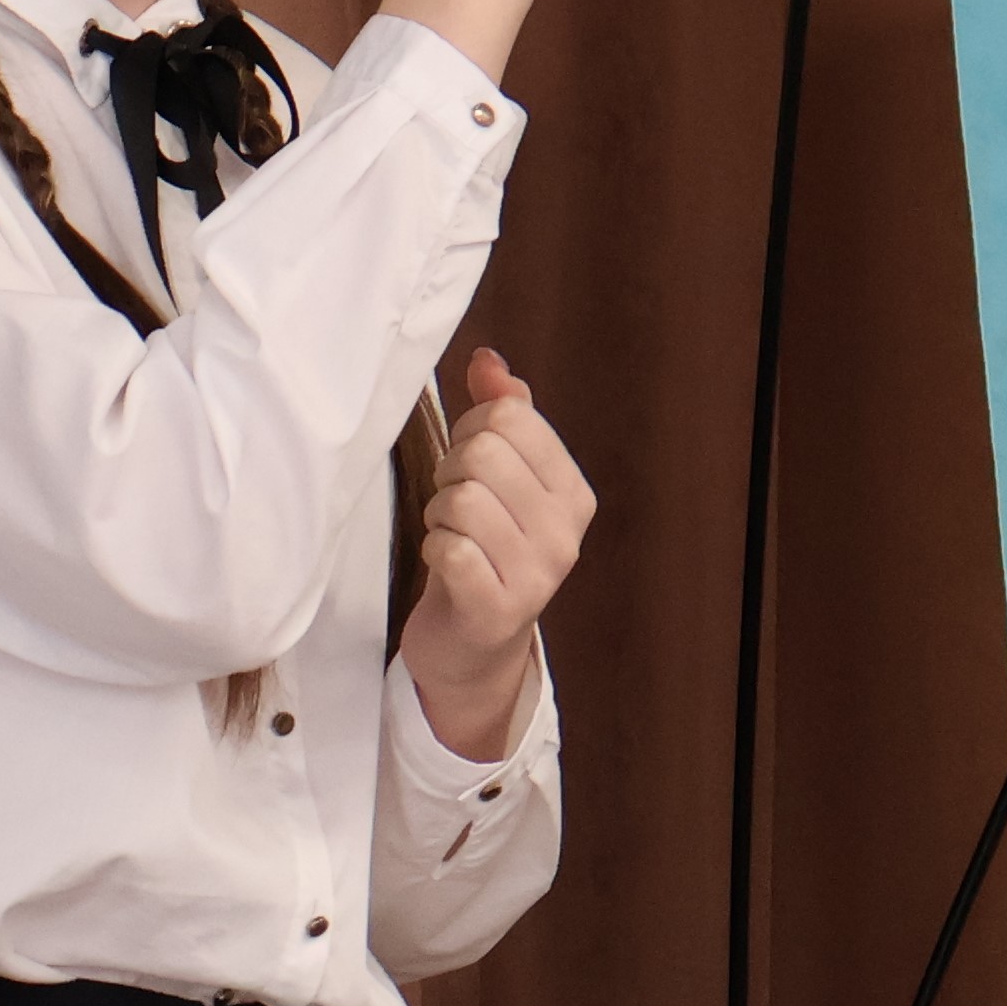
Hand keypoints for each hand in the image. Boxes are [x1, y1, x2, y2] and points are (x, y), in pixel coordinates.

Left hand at [398, 346, 592, 759]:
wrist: (473, 646)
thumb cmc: (482, 550)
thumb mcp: (501, 480)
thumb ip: (499, 416)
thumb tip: (488, 360)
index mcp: (573, 492)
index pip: (512, 415)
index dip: (471, 430)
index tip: (470, 466)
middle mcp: (566, 533)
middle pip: (484, 451)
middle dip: (451, 472)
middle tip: (454, 506)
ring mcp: (537, 576)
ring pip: (462, 498)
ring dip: (440, 515)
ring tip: (451, 536)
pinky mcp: (497, 610)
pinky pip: (450, 548)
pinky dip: (433, 548)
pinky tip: (445, 565)